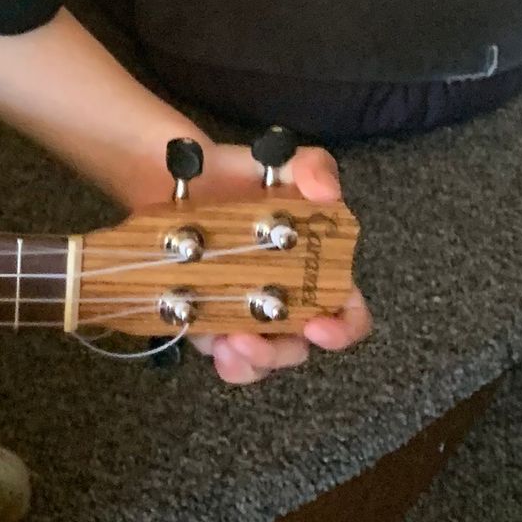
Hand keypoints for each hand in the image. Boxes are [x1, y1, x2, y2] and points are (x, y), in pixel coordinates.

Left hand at [184, 138, 374, 387]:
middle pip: (295, 347)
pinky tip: (195, 328)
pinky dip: (209, 347)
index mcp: (315, 270)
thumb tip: (327, 192)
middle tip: (248, 340)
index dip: (342, 329)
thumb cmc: (239, 175)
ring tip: (224, 344)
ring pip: (254, 357)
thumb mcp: (280, 161)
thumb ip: (312, 168)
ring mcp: (242, 313)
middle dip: (276, 353)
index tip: (319, 328)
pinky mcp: (204, 315)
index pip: (346, 312)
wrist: (175, 175)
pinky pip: (211, 346)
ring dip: (244, 361)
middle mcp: (284, 299)